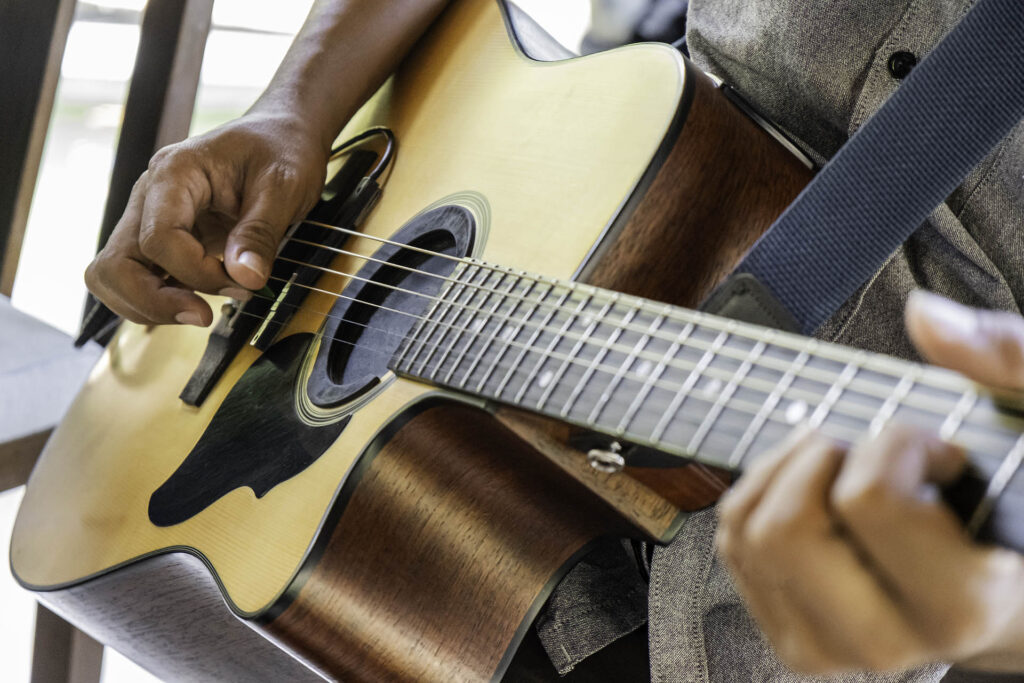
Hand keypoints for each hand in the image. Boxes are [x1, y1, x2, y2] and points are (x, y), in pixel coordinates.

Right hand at [85, 112, 327, 326]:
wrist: (281, 136)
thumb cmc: (281, 150)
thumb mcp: (285, 186)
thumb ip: (261, 232)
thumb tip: (246, 277)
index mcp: (175, 172)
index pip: (158, 239)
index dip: (196, 273)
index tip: (240, 283)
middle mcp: (150, 195)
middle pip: (116, 265)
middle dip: (155, 302)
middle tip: (204, 315)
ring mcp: (149, 217)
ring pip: (114, 277)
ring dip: (152, 306)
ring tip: (204, 309)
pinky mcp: (160, 238)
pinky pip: (137, 278)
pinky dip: (160, 300)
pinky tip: (200, 300)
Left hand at [715, 290, 1023, 673]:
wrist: (1010, 597)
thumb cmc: (1020, 507)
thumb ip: (1009, 363)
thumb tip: (926, 317)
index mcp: (961, 605)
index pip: (870, 500)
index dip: (897, 444)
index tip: (939, 449)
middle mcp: (886, 642)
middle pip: (786, 528)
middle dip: (824, 458)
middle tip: (875, 450)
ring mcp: (829, 648)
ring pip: (747, 531)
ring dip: (788, 471)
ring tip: (848, 466)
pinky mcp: (790, 634)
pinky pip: (733, 541)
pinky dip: (763, 494)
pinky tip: (819, 493)